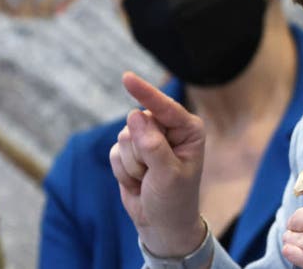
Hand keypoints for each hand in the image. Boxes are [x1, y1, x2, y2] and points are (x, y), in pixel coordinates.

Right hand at [109, 72, 206, 256]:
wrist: (162, 224)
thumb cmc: (174, 199)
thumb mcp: (168, 175)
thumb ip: (153, 146)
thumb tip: (134, 115)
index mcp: (188, 129)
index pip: (164, 107)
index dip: (145, 93)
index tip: (127, 78)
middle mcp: (169, 129)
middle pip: (138, 123)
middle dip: (140, 152)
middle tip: (154, 174)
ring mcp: (148, 138)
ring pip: (124, 138)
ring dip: (132, 165)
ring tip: (148, 179)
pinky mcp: (131, 150)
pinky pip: (114, 153)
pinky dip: (123, 171)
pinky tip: (137, 181)